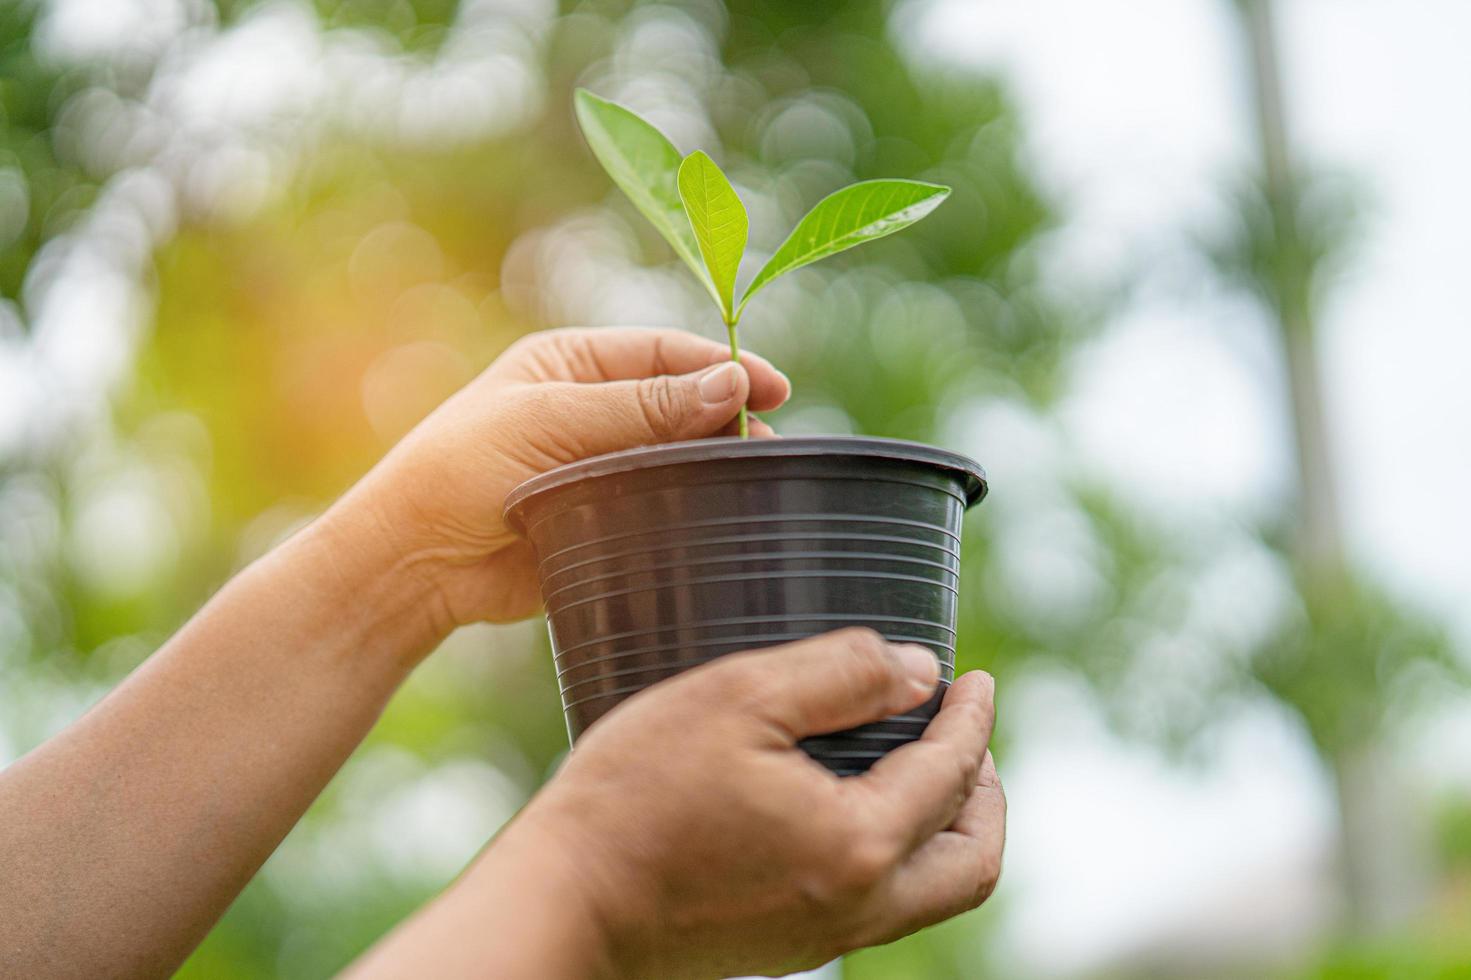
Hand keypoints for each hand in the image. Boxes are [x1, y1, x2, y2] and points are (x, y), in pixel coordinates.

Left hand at [324, 327, 790, 635]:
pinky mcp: (606, 516)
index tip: (770, 386)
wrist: (415, 561)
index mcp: (573, 364)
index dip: (720, 367)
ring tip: (755, 476)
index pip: (664, 353)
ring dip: (714, 462)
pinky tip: (722, 512)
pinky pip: (664, 504)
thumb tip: (730, 385)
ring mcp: (602, 464)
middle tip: (766, 441)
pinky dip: (694, 505)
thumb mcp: (552, 422)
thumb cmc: (461, 471)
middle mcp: (592, 408)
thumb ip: (643, 408)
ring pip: (678, 455)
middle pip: (680, 402)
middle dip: (725, 416)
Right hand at [418, 629, 1004, 978]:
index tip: (976, 680)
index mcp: (858, 846)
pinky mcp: (784, 947)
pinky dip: (900, 853)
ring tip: (926, 768)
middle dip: (985, 794)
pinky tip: (857, 807)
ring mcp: (820, 937)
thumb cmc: (636, 793)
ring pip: (930, 894)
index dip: (972, 719)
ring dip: (947, 828)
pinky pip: (879, 904)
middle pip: (970, 864)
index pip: (950, 774)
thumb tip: (918, 671)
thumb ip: (841, 674)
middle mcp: (855, 907)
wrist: (565, 900)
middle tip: (970, 737)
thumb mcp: (738, 699)